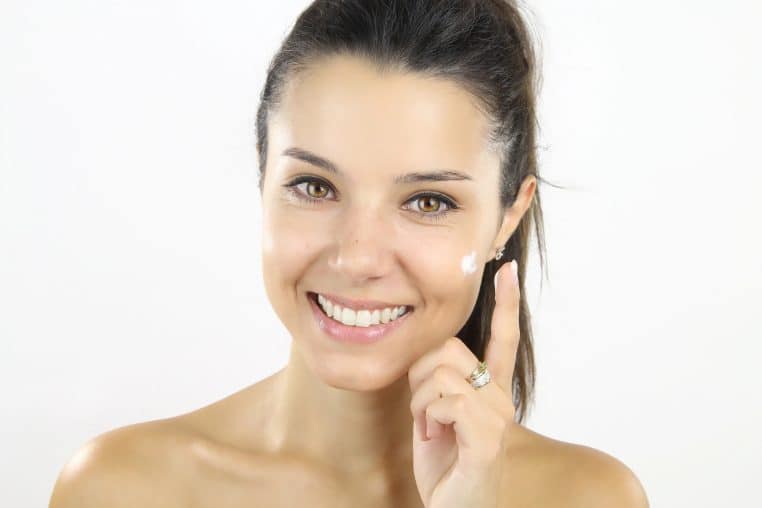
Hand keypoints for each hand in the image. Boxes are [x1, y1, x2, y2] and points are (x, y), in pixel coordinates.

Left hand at [407, 260, 520, 507]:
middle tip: (424, 410)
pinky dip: (429, 420)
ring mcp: (497, 417)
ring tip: (433, 430)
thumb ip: (437, 382)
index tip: (509, 269)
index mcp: (489, 388)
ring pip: (441, 374)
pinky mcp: (487, 437)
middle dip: (420, 376)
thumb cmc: (445, 463)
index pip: (502, 338)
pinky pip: (446, 401)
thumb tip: (428, 355)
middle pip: (448, 348)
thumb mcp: (435, 414)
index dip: (506, 303)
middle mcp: (499, 396)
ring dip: (421, 404)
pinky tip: (438, 440)